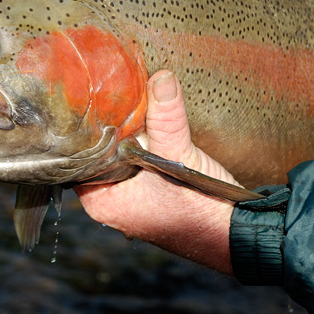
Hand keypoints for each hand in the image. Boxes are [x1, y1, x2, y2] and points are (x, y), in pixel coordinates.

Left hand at [75, 70, 236, 274]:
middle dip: (109, 125)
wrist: (234, 234)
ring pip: (121, 154)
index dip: (86, 126)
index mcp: (101, 201)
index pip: (78, 155)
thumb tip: (161, 78)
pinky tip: (149, 120)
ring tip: (129, 98)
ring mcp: (132, 197)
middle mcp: (111, 201)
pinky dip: (143, 141)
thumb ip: (166, 117)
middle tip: (110, 89)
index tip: (90, 97)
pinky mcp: (151, 191)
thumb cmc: (199, 210)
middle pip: (101, 152)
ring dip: (129, 132)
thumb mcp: (178, 156)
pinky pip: (138, 159)